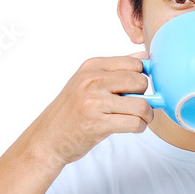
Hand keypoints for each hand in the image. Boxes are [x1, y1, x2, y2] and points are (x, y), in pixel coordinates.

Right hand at [33, 52, 153, 166]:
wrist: (48, 138)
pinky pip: (134, 123)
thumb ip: (116, 69)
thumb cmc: (71, 111)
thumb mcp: (88, 82)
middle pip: (141, 83)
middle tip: (138, 107)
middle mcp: (92, 80)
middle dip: (146, 97)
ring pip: (141, 105)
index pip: (135, 64)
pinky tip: (132, 128)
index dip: (142, 78)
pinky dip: (139, 127)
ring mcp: (94, 101)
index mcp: (92, 67)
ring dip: (146, 116)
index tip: (137, 91)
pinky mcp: (97, 123)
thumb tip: (144, 56)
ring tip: (138, 120)